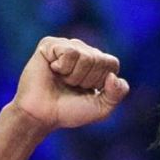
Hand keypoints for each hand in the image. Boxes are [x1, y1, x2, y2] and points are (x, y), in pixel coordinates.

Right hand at [12, 37, 129, 131]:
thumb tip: (113, 76)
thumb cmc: (70, 111)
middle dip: (87, 80)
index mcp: (98, 64)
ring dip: (74, 76)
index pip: (112, 63)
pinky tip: (53, 70)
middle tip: (72, 86)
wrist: (43, 115)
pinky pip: (70, 52)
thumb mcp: (102, 108)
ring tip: (62, 80)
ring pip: (85, 56)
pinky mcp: (50, 44)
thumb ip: (117, 94)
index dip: (101, 82)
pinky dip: (63, 67)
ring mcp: (67, 46)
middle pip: (99, 59)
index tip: (87, 90)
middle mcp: (83, 51)